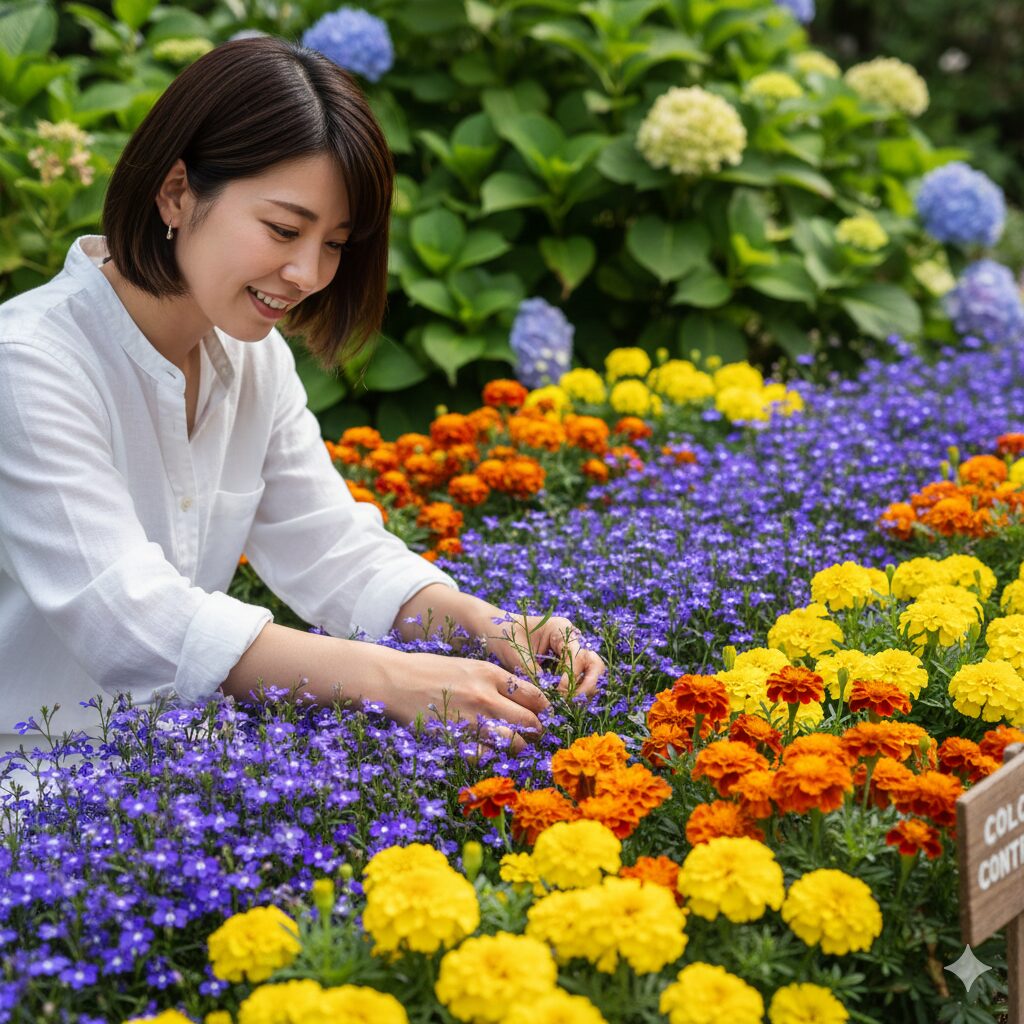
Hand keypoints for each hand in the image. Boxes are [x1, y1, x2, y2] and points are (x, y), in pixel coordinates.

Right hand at [379, 649, 548, 751]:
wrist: (395, 680)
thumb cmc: (430, 670)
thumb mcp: (469, 666)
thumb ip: (495, 682)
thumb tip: (522, 700)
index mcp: (491, 674)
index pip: (536, 697)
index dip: (541, 710)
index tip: (537, 714)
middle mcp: (486, 697)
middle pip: (531, 722)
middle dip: (535, 731)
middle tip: (530, 734)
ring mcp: (471, 720)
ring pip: (515, 744)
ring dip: (517, 747)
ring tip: (510, 745)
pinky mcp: (456, 739)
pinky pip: (487, 757)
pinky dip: (491, 757)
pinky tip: (486, 751)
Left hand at [485, 613, 605, 696]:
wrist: (494, 629)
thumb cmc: (504, 637)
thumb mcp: (517, 656)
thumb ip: (535, 676)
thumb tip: (549, 700)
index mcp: (561, 628)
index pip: (578, 656)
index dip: (571, 679)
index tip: (559, 695)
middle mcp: (572, 638)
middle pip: (595, 664)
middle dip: (587, 686)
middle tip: (572, 704)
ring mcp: (572, 651)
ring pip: (592, 673)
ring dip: (583, 691)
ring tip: (567, 705)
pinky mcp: (567, 663)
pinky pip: (580, 679)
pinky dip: (575, 692)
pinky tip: (561, 702)